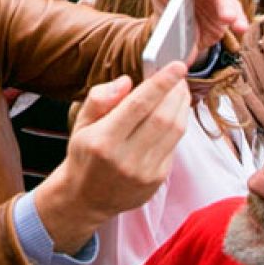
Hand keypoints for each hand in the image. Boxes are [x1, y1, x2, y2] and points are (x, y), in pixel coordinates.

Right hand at [32, 64, 190, 252]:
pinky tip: (172, 115)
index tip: (177, 66)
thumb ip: (100, 98)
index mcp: (103, 141)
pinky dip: (177, 125)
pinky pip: (174, 146)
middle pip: (163, 117)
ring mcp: (144, 172)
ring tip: (179, 91)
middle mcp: (125, 158)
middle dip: (176, 91)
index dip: (161, 82)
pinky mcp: (157, 181)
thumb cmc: (85, 156)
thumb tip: (127, 82)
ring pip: (175, 131)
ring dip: (182, 106)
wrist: (85, 199)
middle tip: (178, 76)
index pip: (139, 105)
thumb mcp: (81, 123)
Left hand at [149, 0, 249, 62]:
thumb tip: (167, 44)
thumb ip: (164, 32)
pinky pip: (234, 10)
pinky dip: (238, 19)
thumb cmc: (166, 26)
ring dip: (226, 4)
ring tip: (228, 18)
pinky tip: (240, 28)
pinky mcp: (225, 4)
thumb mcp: (161, 27)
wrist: (180, 34)